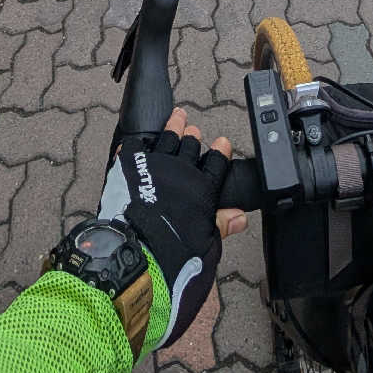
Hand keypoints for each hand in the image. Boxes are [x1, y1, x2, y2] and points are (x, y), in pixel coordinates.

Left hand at [99, 108, 245, 346]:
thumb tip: (241, 217)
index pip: (216, 164)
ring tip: (177, 116)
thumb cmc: (174, 257)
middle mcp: (181, 172)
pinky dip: (138, 142)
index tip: (223, 142)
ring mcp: (155, 166)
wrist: (138, 255)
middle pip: (190, 146)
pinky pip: (135, 146)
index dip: (220, 152)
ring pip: (168, 138)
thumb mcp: (207, 244)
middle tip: (194, 130)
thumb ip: (221, 225)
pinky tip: (139, 138)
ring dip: (173, 126)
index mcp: (202, 189)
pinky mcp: (131, 167)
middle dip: (193, 136)